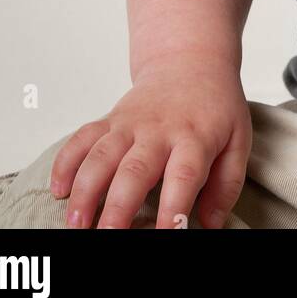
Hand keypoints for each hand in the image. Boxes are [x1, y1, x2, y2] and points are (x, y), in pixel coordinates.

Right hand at [49, 53, 251, 228]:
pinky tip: (58, 189)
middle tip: (107, 237)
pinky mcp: (110, 119)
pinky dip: (66, 162)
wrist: (190, 60)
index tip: (167, 234)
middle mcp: (158, 130)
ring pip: (101, 155)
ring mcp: (130, 124)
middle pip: (134, 170)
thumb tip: (210, 225)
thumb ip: (227, 184)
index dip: (174, 208)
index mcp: (194, 138)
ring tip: (75, 224)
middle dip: (118, 207)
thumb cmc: (214, 107)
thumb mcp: (237, 139)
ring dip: (85, 190)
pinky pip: (82, 138)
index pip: (183, 176)